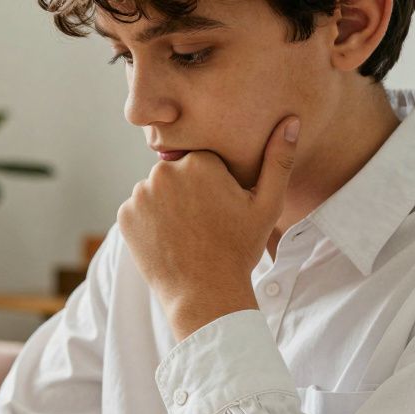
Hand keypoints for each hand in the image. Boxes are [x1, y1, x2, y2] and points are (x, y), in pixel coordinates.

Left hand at [117, 116, 299, 339]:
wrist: (203, 293)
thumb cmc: (239, 249)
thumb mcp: (267, 205)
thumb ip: (278, 159)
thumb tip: (290, 120)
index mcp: (199, 162)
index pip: (202, 160)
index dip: (213, 183)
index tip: (219, 207)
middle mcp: (165, 171)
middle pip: (176, 173)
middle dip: (187, 190)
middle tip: (203, 222)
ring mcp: (141, 194)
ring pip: (156, 191)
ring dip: (167, 205)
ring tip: (186, 231)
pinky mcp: (124, 216)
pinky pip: (138, 210)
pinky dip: (149, 221)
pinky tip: (167, 239)